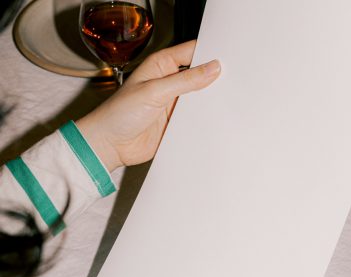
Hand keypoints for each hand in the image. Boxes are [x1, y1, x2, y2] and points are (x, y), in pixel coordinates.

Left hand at [76, 41, 220, 171]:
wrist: (109, 145)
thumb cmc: (119, 113)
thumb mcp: (154, 92)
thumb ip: (185, 81)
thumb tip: (212, 68)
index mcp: (161, 65)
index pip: (192, 51)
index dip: (210, 53)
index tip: (228, 58)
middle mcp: (169, 82)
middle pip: (199, 74)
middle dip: (215, 77)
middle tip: (234, 79)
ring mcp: (174, 102)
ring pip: (201, 96)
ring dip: (211, 99)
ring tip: (230, 98)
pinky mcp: (177, 121)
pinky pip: (197, 116)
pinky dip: (206, 117)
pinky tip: (218, 117)